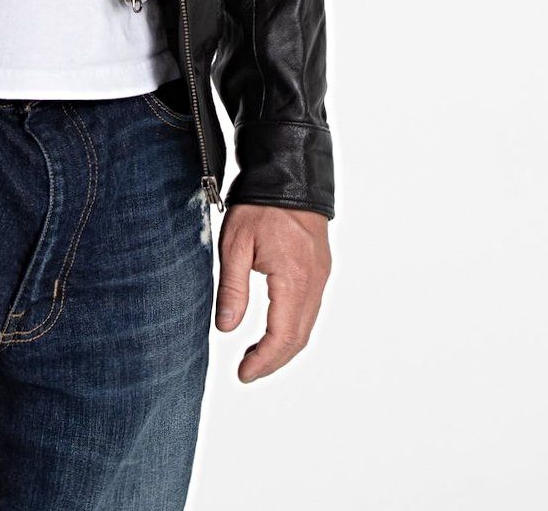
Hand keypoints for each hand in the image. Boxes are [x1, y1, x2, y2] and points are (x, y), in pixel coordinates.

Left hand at [213, 203, 330, 381]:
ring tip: (256, 356)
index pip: (282, 336)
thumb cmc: (259, 205)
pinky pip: (309, 309)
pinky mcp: (320, 268)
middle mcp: (314, 282)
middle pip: (298, 338)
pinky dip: (292, 328)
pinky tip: (273, 330)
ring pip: (306, 326)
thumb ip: (232, 289)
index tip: (243, 374)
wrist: (288, 173)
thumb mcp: (235, 244)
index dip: (264, 361)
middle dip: (273, 360)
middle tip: (247, 371)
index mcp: (294, 279)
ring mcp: (321, 276)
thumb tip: (226, 329)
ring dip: (284, 347)